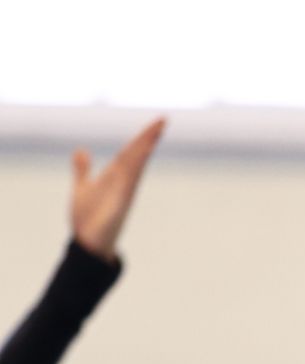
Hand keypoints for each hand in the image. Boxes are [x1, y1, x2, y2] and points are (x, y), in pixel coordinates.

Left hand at [70, 116, 166, 261]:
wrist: (87, 243)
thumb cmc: (87, 219)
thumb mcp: (82, 187)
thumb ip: (83, 169)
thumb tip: (82, 150)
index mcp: (115, 176)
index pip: (130, 151)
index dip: (141, 137)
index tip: (156, 123)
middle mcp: (123, 182)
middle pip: (137, 154)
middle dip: (149, 137)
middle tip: (163, 119)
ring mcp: (124, 192)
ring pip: (136, 165)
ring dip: (145, 148)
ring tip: (156, 131)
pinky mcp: (120, 203)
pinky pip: (129, 182)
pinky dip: (136, 168)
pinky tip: (141, 156)